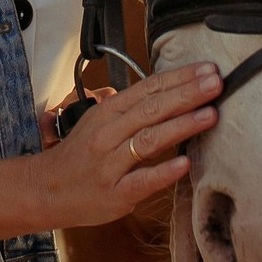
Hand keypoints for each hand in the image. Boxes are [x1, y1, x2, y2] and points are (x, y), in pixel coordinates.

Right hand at [30, 61, 220, 228]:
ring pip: (149, 139)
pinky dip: (163, 171)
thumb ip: (129, 108)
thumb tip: (162, 91)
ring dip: (182, 125)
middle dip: (187, 94)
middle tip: (216, 83)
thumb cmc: (77, 156)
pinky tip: (185, 164)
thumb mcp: (97, 121)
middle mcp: (109, 133)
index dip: (179, 78)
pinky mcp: (115, 193)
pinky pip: (141, 180)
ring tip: (210, 115)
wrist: (45, 189)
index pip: (148, 88)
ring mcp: (111, 163)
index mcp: (108, 112)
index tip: (207, 69)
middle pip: (152, 108)